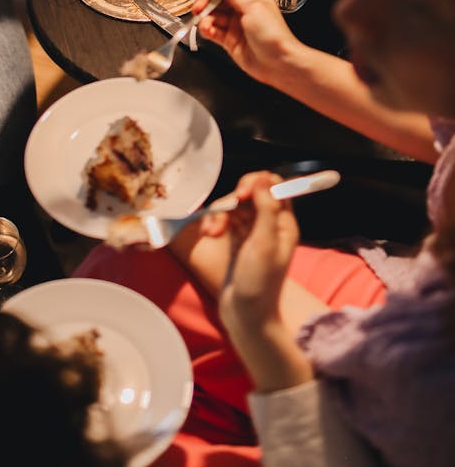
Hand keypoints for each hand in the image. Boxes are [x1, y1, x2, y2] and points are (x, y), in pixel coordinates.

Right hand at [194, 0, 300, 86]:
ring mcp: (235, 26)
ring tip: (204, 23)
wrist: (278, 62)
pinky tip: (206, 30)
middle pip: (219, 1)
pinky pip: (213, 32)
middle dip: (207, 3)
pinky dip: (207, 30)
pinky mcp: (229, 41)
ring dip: (205, 18)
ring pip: (214, 17)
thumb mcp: (253, 7)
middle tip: (198, 8)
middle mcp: (242, 11)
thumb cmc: (272, 32)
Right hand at [219, 171, 298, 321]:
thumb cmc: (259, 283)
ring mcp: (252, 231)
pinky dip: (215, 222)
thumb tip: (264, 178)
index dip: (257, 183)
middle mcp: (270, 224)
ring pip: (235, 205)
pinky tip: (210, 234)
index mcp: (284, 224)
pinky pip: (225, 218)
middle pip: (252, 192)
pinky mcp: (236, 239)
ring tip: (212, 232)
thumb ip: (266, 209)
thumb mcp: (265, 244)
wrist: (245, 315)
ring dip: (220, 213)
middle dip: (234, 199)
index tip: (242, 194)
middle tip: (224, 211)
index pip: (275, 186)